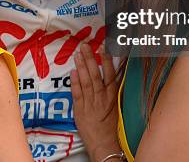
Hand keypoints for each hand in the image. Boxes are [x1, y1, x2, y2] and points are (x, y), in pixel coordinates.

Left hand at [70, 44, 121, 160]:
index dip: (106, 62)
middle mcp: (101, 98)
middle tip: (85, 46)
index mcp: (112, 96)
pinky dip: (74, 82)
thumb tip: (113, 74)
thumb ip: (113, 90)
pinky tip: (72, 71)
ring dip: (81, 67)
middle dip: (90, 59)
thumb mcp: (116, 106)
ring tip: (77, 54)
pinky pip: (77, 93)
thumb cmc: (111, 125)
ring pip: (85, 81)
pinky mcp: (80, 110)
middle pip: (95, 75)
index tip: (102, 50)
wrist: (104, 143)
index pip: (109, 75)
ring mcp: (90, 103)